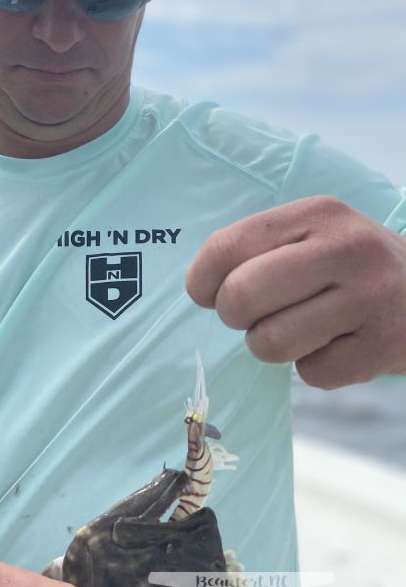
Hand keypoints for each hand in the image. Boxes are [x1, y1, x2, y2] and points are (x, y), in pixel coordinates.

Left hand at [186, 195, 405, 388]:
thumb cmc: (352, 269)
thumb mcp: (316, 236)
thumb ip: (259, 250)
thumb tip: (201, 288)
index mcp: (317, 213)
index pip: (226, 247)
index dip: (202, 281)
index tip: (208, 294)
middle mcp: (346, 249)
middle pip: (241, 295)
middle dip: (235, 316)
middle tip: (255, 316)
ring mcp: (369, 297)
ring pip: (271, 341)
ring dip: (271, 346)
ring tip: (298, 331)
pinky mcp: (385, 345)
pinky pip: (312, 373)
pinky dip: (314, 368)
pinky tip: (337, 346)